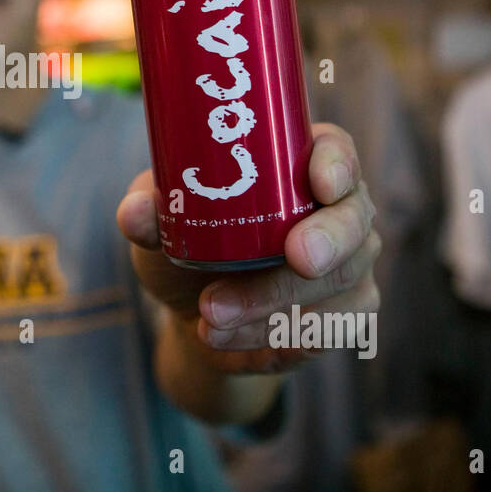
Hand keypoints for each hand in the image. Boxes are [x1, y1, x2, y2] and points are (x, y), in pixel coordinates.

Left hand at [116, 122, 380, 375]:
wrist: (197, 313)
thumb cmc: (191, 243)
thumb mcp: (165, 222)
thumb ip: (150, 211)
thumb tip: (135, 212)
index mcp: (299, 166)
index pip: (336, 150)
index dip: (337, 164)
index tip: (320, 184)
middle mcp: (338, 210)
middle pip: (355, 220)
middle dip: (327, 240)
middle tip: (295, 257)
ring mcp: (349, 265)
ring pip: (339, 282)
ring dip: (274, 302)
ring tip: (211, 315)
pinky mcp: (345, 315)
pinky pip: (329, 330)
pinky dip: (274, 339)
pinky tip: (228, 340)